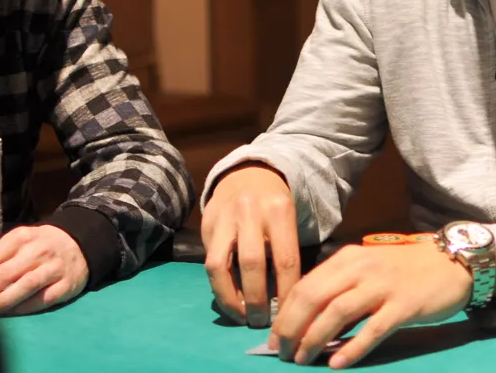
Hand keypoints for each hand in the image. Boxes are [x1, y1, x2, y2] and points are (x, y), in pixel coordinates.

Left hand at [0, 225, 88, 315]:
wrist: (81, 244)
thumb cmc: (40, 246)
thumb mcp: (18, 242)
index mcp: (20, 238)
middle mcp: (38, 251)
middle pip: (2, 276)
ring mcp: (54, 268)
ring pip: (24, 287)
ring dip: (0, 303)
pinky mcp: (67, 285)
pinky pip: (42, 299)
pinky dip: (23, 308)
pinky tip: (10, 313)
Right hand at [202, 163, 300, 327]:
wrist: (248, 174)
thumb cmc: (274, 206)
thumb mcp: (289, 219)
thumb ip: (286, 251)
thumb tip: (288, 300)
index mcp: (280, 209)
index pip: (285, 258)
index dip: (286, 291)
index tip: (288, 314)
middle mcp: (250, 210)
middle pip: (252, 263)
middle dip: (257, 299)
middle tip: (262, 322)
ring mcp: (224, 217)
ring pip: (221, 265)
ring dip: (230, 297)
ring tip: (241, 316)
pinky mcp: (206, 224)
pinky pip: (209, 262)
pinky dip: (219, 286)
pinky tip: (229, 300)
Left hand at [269, 242, 472, 367]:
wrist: (452, 263)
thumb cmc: (406, 269)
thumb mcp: (368, 267)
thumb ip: (341, 286)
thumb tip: (307, 319)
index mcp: (348, 258)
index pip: (305, 284)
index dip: (284, 314)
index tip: (274, 338)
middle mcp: (361, 268)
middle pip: (314, 297)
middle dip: (291, 328)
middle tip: (282, 353)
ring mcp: (383, 286)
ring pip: (337, 312)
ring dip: (314, 338)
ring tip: (302, 360)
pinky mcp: (404, 305)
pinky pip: (373, 329)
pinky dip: (352, 347)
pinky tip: (338, 364)